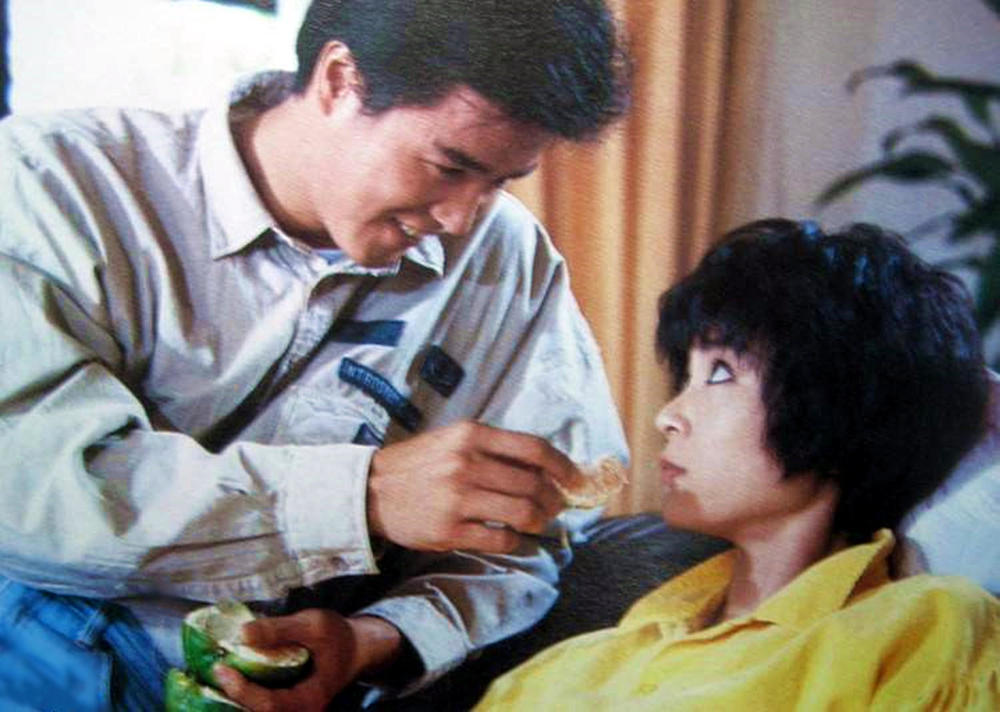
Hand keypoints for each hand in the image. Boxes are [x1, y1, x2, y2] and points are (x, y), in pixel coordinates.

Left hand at [213, 611, 401, 711]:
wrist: (355, 649)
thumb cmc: (337, 636)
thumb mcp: (313, 624)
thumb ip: (279, 629)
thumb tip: (241, 634)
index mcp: (310, 700)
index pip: (270, 706)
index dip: (243, 691)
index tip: (222, 670)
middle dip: (231, 700)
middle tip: (211, 675)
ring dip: (233, 701)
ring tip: (214, 678)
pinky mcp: (284, 709)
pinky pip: (259, 709)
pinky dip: (241, 698)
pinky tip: (226, 682)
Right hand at [367, 421, 569, 552]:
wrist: (370, 490)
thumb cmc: (419, 464)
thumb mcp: (453, 440)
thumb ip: (493, 447)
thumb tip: (543, 466)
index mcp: (471, 435)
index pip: (533, 449)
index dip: (563, 466)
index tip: (576, 479)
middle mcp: (466, 464)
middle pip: (533, 484)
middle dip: (554, 499)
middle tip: (557, 507)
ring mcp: (457, 498)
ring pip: (522, 512)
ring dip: (539, 521)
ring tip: (539, 523)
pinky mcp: (449, 530)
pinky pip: (499, 539)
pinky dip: (517, 542)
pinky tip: (516, 540)